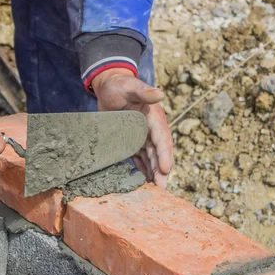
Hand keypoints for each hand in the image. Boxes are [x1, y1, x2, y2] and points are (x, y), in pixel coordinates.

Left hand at [91, 68, 172, 188]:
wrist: (109, 86)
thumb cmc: (120, 85)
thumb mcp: (130, 86)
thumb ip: (144, 91)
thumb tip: (160, 94)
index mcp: (154, 118)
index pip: (162, 139)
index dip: (164, 155)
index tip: (165, 169)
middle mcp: (151, 129)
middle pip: (158, 153)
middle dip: (161, 171)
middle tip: (162, 188)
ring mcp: (142, 136)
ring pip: (150, 158)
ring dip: (153, 173)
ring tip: (154, 190)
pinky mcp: (132, 140)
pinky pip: (139, 157)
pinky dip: (142, 168)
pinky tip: (142, 181)